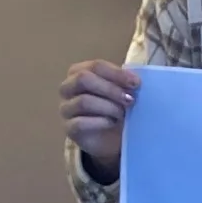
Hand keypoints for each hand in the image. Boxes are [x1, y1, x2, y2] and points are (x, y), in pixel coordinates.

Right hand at [59, 60, 139, 174]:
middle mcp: (67, 88)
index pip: (96, 66)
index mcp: (80, 72)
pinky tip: (112, 123)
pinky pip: (80, 122)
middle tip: (129, 100)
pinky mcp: (68, 128)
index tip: (136, 83)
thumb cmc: (116, 107)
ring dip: (108, 107)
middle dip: (110, 89)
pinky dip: (100, 122)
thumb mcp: (123, 92)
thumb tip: (135, 81)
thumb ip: (125, 83)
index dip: (117, 73)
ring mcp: (65, 108)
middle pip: (83, 79)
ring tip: (122, 114)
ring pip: (83, 101)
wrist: (111, 136)